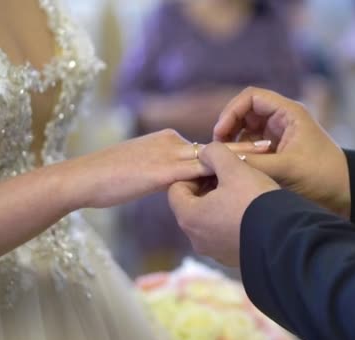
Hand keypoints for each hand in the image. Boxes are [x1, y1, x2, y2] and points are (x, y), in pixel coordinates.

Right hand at [63, 129, 267, 208]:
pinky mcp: (163, 170)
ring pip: (211, 154)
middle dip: (243, 148)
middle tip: (272, 146)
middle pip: (214, 147)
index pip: (204, 148)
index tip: (257, 150)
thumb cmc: (106, 179)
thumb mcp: (141, 172)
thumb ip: (163, 173)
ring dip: (240, 156)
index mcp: (167, 141)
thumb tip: (180, 183)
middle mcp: (171, 142)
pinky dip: (221, 172)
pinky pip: (198, 170)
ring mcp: (167, 154)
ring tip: (267, 154)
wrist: (82, 179)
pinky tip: (240, 175)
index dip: (231, 151)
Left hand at [168, 142, 279, 265]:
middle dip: (207, 189)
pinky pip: (225, 235)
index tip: (215, 169)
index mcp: (189, 217)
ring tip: (243, 194)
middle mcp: (196, 239)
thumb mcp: (234, 167)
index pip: (176, 189)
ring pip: (209, 221)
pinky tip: (251, 212)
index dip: (194, 174)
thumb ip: (214, 153)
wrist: (285, 236)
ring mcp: (214, 252)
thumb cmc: (254, 199)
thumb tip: (205, 154)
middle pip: (192, 206)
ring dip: (220, 206)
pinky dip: (232, 222)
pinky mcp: (232, 259)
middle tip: (230, 178)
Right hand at [214, 87, 350, 216]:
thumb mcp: (286, 169)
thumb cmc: (323, 177)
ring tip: (225, 161)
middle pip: (244, 113)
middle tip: (218, 149)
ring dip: (233, 143)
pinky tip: (235, 169)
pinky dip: (240, 155)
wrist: (345, 195)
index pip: (251, 97)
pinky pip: (250, 148)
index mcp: (288, 113)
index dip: (232, 111)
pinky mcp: (276, 153)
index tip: (220, 133)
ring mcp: (278, 136)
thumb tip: (221, 159)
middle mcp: (281, 120)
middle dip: (228, 128)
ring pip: (245, 131)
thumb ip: (253, 164)